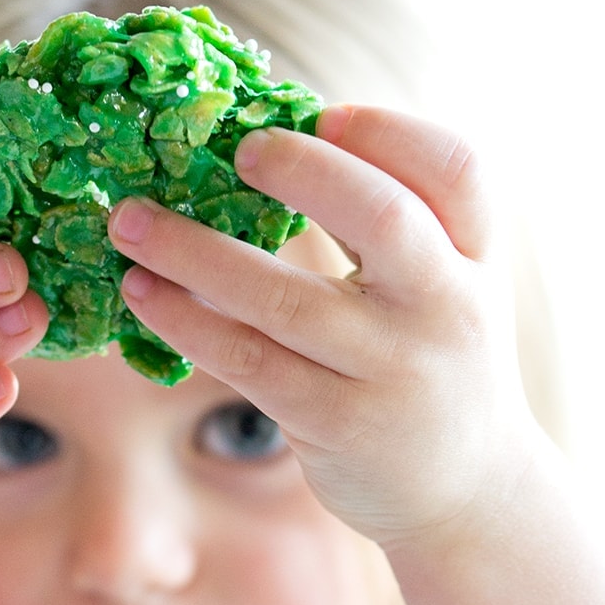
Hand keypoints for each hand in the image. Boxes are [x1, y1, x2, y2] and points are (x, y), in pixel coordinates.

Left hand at [107, 106, 545, 551]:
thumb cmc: (429, 354)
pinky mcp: (339, 422)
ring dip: (194, 253)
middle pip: (383, 217)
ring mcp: (394, 369)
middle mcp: (449, 307)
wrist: (466, 489)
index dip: (389, 130)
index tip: (323, 115)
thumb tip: (268, 135)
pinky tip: (142, 294)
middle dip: (302, 172)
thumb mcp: (444, 280)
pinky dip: (186, 322)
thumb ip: (392, 218)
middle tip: (235, 149)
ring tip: (129, 223)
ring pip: (285, 299)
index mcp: (475, 255)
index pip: (456, 170)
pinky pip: (249, 360)